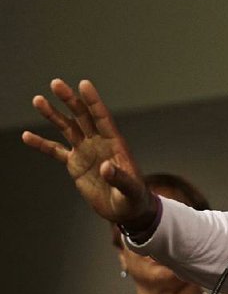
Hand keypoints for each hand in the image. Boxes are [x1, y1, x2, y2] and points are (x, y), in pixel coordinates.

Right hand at [21, 79, 155, 228]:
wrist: (125, 211)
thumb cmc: (133, 198)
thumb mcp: (130, 189)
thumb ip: (119, 178)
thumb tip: (105, 167)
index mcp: (115, 144)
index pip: (102, 118)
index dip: (93, 102)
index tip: (84, 84)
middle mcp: (99, 143)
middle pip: (82, 117)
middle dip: (70, 100)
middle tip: (56, 83)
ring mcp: (86, 152)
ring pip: (67, 128)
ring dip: (53, 115)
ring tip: (38, 100)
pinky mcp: (75, 164)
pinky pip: (56, 151)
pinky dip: (42, 144)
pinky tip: (27, 136)